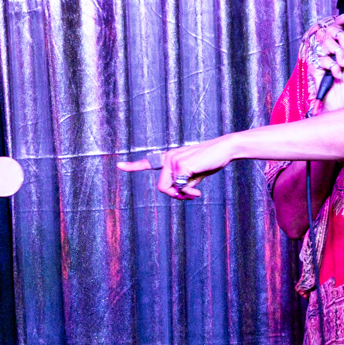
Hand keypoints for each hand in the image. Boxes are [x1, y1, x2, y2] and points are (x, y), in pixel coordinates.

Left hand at [117, 135, 235, 199]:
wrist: (224, 149)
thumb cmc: (210, 161)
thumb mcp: (194, 175)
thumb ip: (183, 183)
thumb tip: (177, 194)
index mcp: (170, 158)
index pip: (149, 162)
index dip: (133, 166)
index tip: (119, 165)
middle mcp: (169, 158)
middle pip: (162, 187)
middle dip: (174, 195)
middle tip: (191, 195)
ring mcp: (173, 161)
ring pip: (170, 189)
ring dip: (184, 194)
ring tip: (197, 191)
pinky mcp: (180, 165)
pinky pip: (180, 188)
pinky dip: (189, 192)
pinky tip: (198, 190)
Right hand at [310, 15, 343, 113]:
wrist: (342, 106)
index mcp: (341, 52)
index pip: (337, 33)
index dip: (339, 23)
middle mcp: (331, 55)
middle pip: (330, 35)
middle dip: (340, 39)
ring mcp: (323, 62)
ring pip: (325, 45)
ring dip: (336, 54)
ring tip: (342, 66)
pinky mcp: (315, 70)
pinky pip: (321, 59)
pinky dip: (330, 65)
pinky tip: (335, 74)